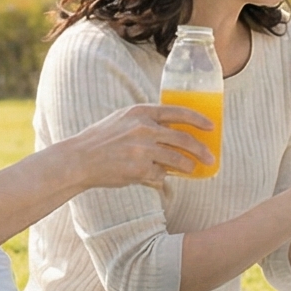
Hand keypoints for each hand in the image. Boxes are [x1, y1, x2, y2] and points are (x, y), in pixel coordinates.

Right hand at [58, 103, 211, 188]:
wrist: (79, 160)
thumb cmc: (101, 139)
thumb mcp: (123, 120)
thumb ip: (146, 121)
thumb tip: (173, 129)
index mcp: (141, 112)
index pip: (178, 112)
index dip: (198, 119)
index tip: (211, 127)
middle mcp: (144, 129)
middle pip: (183, 139)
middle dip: (201, 150)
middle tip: (210, 158)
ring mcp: (142, 150)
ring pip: (177, 160)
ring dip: (188, 167)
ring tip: (192, 170)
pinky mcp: (139, 170)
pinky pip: (159, 175)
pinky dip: (160, 177)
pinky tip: (154, 177)